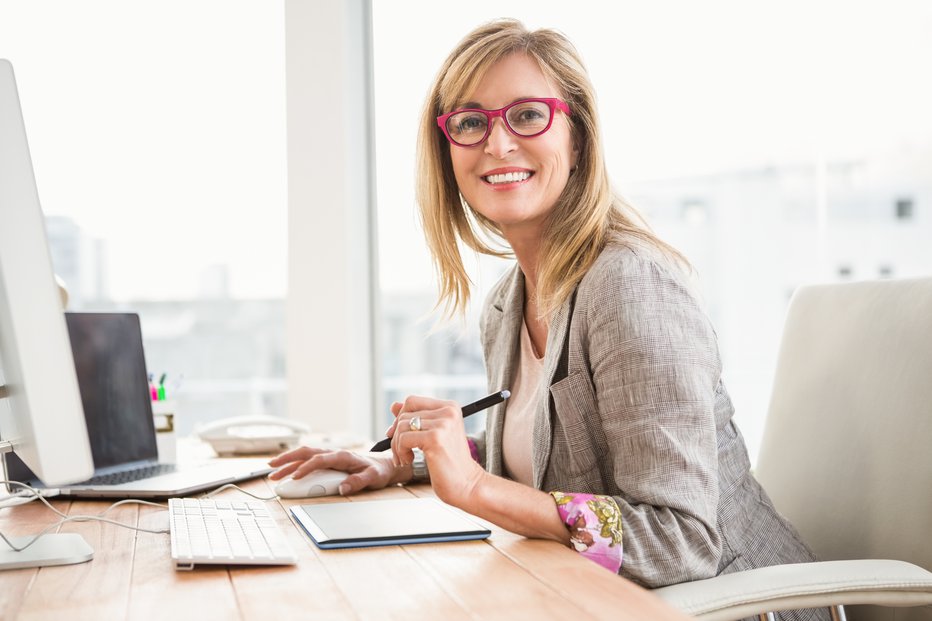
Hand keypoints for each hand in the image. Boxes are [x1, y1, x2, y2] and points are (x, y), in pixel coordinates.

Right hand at [268, 446, 397, 494]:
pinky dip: (294, 463)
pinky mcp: (327, 461)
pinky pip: (307, 459)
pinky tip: (285, 470)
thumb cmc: (378, 471)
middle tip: (271, 468)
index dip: (306, 468)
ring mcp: (329, 456)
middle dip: (287, 459)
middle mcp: (333, 453)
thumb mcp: (373, 478)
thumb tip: (343, 488)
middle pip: (306, 452)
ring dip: (287, 461)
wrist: (384, 465)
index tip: (295, 477)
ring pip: (304, 455)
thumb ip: (358, 482)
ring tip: (271, 471)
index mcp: (343, 456)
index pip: (319, 459)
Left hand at [389, 395, 486, 509]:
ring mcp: (443, 424)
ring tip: (405, 459)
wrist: (467, 485)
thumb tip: (393, 405)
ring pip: (401, 426)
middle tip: (400, 452)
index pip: (412, 401)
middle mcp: (448, 411)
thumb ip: (416, 418)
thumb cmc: (449, 462)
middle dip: (396, 434)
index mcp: (450, 407)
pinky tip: (409, 461)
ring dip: (397, 446)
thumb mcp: (433, 435)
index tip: (396, 435)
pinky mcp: (435, 438)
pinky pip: (403, 439)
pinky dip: (400, 452)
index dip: (399, 417)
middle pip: (405, 413)